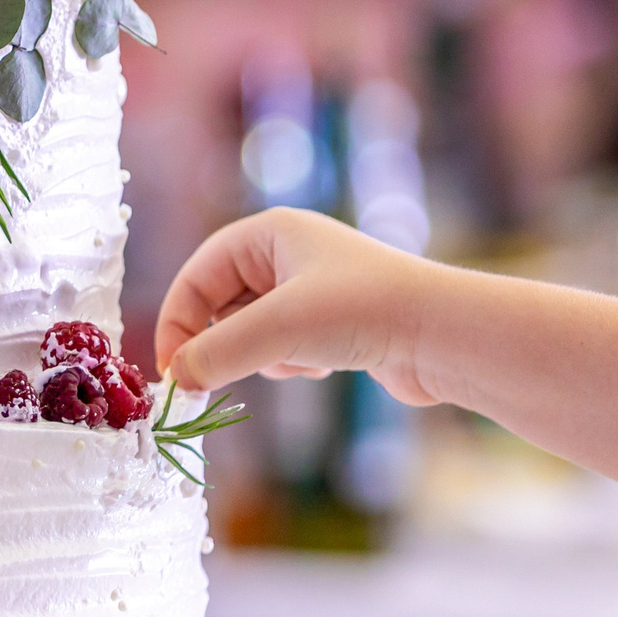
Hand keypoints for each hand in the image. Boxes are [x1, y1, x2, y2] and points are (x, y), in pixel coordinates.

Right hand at [154, 208, 458, 405]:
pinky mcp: (332, 325)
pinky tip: (325, 368)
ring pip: (250, 331)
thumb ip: (217, 353)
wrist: (445, 337)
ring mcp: (311, 290)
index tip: (172, 372)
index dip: (177, 322)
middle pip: (220, 304)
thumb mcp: (278, 330)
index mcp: (270, 233)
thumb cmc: (363, 312)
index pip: (197, 275)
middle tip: (210, 383)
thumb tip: (175, 383)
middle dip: (224, 343)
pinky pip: (283, 348)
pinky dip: (292, 364)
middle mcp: (288, 254)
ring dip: (262, 356)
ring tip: (300, 361)